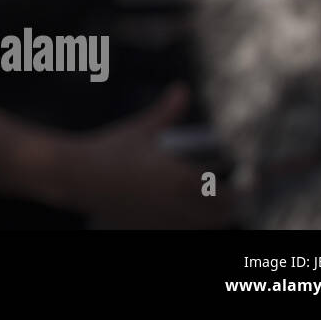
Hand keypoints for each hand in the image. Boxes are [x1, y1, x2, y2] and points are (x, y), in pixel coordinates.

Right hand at [60, 84, 236, 228]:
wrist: (77, 175)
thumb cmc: (110, 149)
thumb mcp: (141, 129)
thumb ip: (167, 112)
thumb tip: (182, 89)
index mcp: (180, 178)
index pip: (225, 193)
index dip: (239, 189)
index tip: (243, 180)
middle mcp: (176, 204)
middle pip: (219, 216)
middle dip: (229, 205)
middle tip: (232, 193)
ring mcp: (162, 220)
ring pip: (202, 227)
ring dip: (211, 217)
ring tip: (211, 203)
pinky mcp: (149, 228)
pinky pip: (180, 231)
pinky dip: (189, 223)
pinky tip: (185, 212)